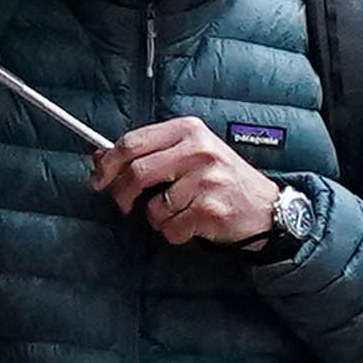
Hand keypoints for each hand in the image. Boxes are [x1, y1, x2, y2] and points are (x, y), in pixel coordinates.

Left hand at [92, 116, 285, 249]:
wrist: (264, 207)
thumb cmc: (222, 179)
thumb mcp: (189, 155)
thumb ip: (148, 153)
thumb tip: (100, 158)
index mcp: (188, 130)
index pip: (133, 141)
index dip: (108, 163)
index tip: (98, 178)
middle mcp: (198, 150)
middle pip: (137, 172)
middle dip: (122, 194)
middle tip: (124, 205)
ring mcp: (206, 179)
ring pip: (153, 207)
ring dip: (157, 218)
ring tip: (177, 213)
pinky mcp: (211, 208)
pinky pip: (171, 228)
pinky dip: (174, 233)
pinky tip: (192, 224)